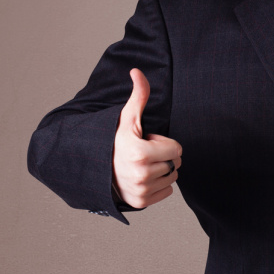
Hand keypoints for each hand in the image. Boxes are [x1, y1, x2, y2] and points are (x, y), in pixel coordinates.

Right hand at [112, 68, 182, 208]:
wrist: (97, 168)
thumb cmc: (115, 141)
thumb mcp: (127, 118)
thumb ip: (139, 96)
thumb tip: (137, 71)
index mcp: (141, 154)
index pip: (177, 149)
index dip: (163, 143)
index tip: (147, 142)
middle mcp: (141, 175)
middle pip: (176, 164)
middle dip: (163, 156)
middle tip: (144, 154)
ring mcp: (141, 191)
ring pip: (172, 177)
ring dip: (161, 170)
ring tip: (142, 165)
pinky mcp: (141, 202)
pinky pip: (167, 192)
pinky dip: (159, 185)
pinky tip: (143, 177)